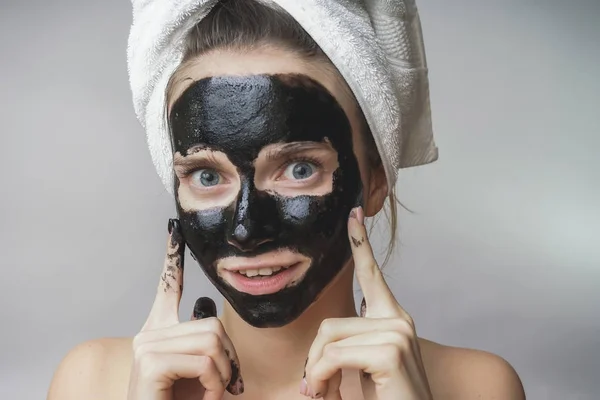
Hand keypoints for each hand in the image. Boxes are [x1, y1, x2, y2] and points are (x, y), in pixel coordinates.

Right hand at [127, 219, 243, 399]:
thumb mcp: (201, 371)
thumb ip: (206, 343)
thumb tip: (206, 305)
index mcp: (160, 331)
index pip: (166, 286)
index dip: (172, 257)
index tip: (174, 228)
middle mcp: (149, 333)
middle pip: (212, 323)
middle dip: (229, 358)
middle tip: (224, 383)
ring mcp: (146, 346)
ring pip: (211, 341)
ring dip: (223, 374)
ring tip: (212, 392)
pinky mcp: (150, 362)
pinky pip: (203, 360)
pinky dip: (215, 384)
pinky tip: (205, 397)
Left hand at [303, 207, 432, 399]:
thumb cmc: (387, 398)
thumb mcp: (363, 367)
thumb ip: (347, 346)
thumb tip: (319, 348)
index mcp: (392, 319)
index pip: (372, 274)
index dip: (359, 243)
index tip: (353, 214)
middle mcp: (398, 320)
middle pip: (330, 323)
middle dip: (314, 359)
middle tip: (314, 389)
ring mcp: (397, 333)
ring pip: (329, 339)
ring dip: (317, 373)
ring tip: (323, 395)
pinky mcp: (390, 351)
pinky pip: (334, 356)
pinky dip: (322, 378)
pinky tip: (331, 395)